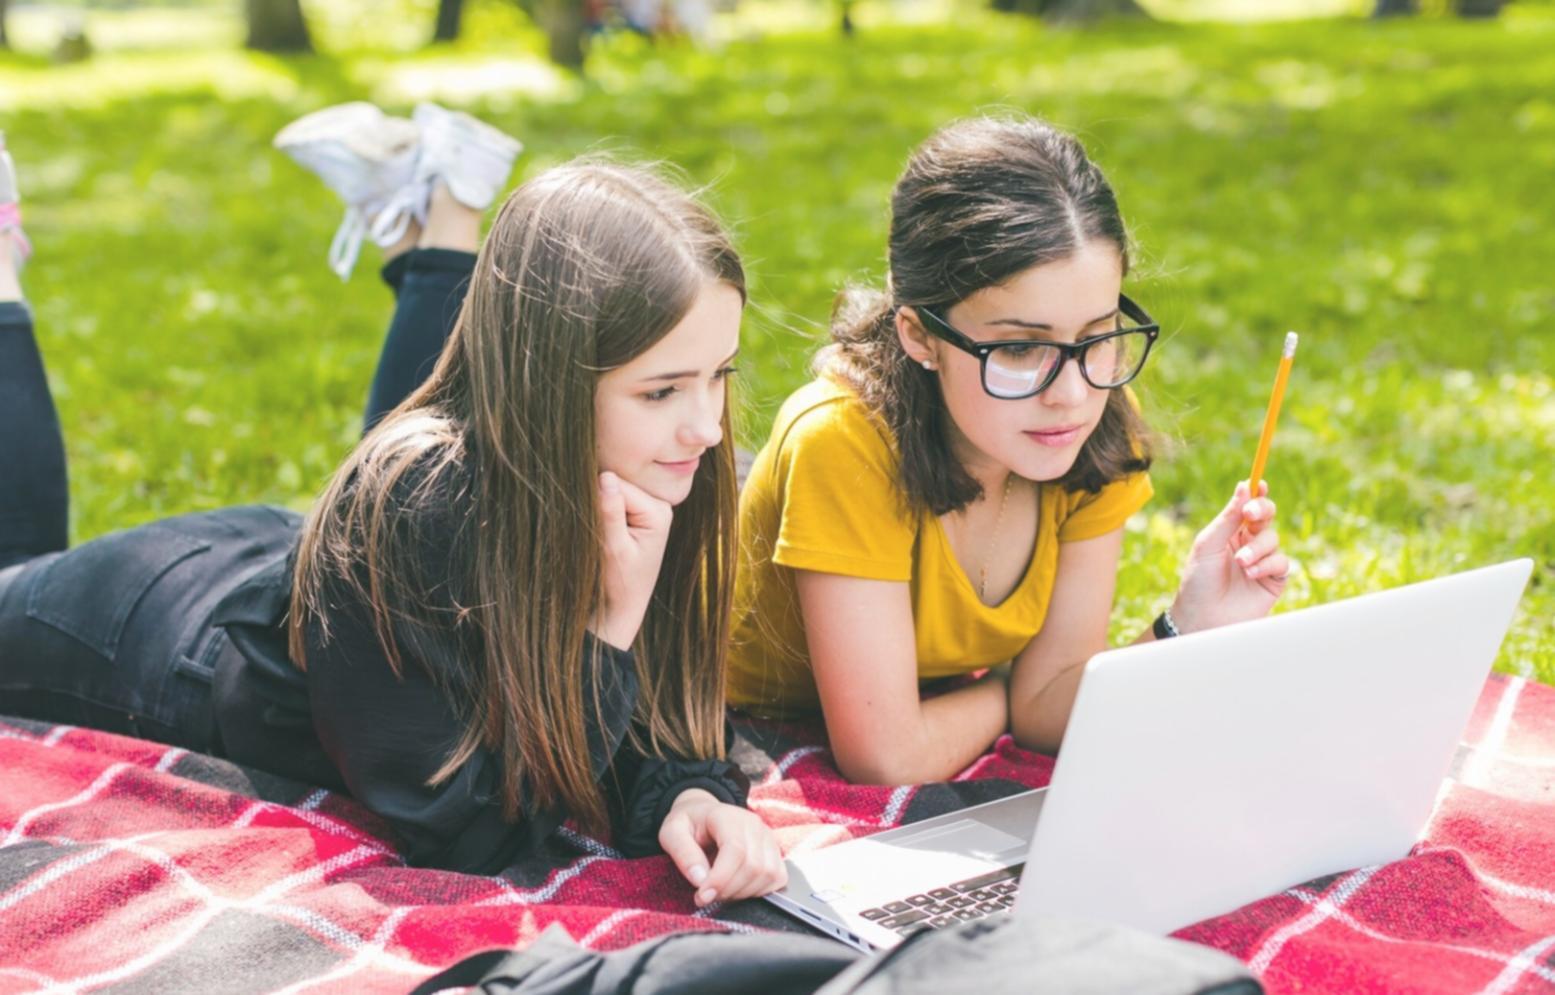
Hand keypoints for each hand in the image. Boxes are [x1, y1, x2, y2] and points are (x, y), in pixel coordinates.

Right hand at [591, 471, 672, 649]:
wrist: (622, 607)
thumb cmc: (618, 583)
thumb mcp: (613, 549)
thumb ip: (610, 513)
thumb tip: (606, 476)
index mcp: (658, 512)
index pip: (617, 486)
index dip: (596, 501)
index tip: (595, 529)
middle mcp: (658, 505)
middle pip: (616, 486)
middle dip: (599, 504)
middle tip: (598, 535)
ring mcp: (648, 509)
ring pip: (611, 492)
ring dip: (599, 510)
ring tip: (601, 537)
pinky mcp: (637, 515)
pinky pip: (612, 502)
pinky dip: (601, 515)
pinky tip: (603, 535)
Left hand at [658, 789, 786, 907]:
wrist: (703, 816)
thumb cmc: (688, 825)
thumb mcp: (672, 833)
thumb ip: (683, 854)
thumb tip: (700, 879)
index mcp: (727, 816)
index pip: (735, 850)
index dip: (721, 879)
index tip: (702, 896)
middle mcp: (754, 825)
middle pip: (753, 866)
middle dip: (728, 890)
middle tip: (706, 895)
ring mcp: (768, 838)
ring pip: (767, 875)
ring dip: (742, 893)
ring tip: (720, 891)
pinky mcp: (775, 852)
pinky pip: (777, 879)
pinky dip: (759, 891)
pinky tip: (738, 889)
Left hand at [1170, 480, 1290, 633]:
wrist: (1202, 617)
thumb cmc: (1198, 581)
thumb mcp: (1208, 544)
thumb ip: (1228, 517)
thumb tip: (1245, 486)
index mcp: (1230, 531)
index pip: (1247, 506)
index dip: (1255, 493)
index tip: (1259, 483)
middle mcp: (1248, 543)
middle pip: (1267, 515)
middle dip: (1262, 510)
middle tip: (1251, 514)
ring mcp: (1262, 560)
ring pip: (1273, 538)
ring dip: (1257, 548)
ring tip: (1240, 563)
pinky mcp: (1273, 579)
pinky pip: (1282, 561)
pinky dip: (1267, 565)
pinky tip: (1250, 574)